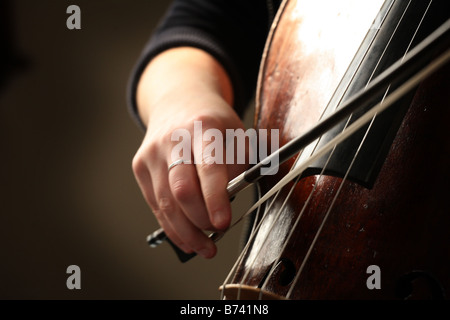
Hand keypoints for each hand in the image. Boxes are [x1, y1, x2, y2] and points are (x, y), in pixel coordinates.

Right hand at [132, 48, 247, 257]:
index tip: (223, 224)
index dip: (215, 199)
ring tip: (204, 247)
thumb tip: (227, 204)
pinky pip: (156, 204)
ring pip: (166, 203)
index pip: (208, 168)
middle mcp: (172, 139)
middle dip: (201, 220)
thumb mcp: (236, 134)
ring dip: (186, 232)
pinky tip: (186, 238)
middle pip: (181, 190)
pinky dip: (171, 226)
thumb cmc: (213, 121)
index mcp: (203, 127)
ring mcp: (152, 153)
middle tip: (218, 232)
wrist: (179, 101)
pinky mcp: (140, 166)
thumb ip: (237, 167)